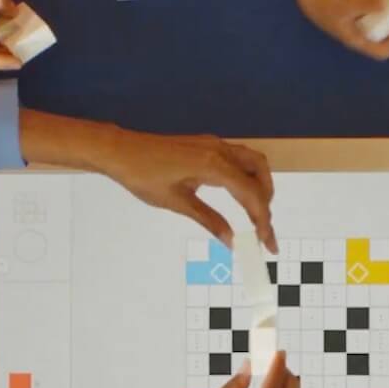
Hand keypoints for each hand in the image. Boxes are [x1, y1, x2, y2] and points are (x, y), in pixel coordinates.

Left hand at [99, 129, 278, 251]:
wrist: (121, 151)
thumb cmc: (143, 177)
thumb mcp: (176, 203)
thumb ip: (209, 220)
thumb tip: (231, 240)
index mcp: (213, 165)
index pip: (250, 194)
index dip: (263, 220)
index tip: (267, 243)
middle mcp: (220, 150)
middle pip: (259, 175)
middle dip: (267, 204)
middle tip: (264, 232)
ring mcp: (214, 144)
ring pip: (253, 163)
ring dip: (261, 187)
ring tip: (258, 215)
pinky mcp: (207, 145)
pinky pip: (239, 158)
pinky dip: (248, 177)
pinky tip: (241, 196)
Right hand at [294, 0, 388, 60]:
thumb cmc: (327, 7)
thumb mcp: (347, 6)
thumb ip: (365, 5)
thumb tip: (385, 3)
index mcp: (358, 40)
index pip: (382, 52)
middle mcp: (362, 34)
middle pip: (386, 33)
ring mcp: (361, 24)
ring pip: (383, 18)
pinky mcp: (360, 13)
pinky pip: (376, 9)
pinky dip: (383, 0)